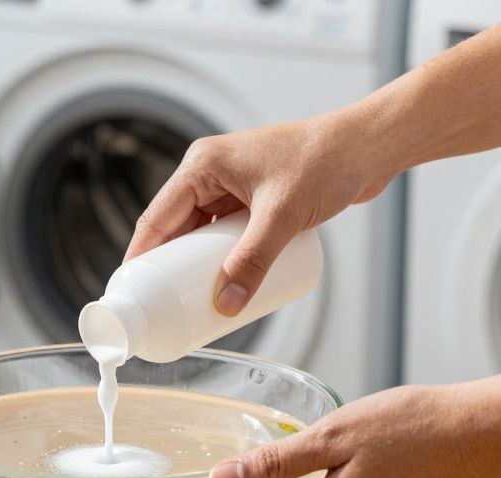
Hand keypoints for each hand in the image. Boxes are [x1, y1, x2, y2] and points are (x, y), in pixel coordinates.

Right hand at [125, 113, 397, 315]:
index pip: (157, 218)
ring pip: (200, 234)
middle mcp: (211, 173)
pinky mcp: (253, 198)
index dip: (141, 258)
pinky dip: (220, 258)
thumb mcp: (282, 216)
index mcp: (203, 165)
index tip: (132, 293)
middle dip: (168, 268)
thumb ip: (252, 261)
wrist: (368, 146)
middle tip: (163, 307)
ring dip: (195, 265)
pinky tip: (222, 282)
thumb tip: (225, 303)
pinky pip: (224, 234)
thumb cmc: (326, 161)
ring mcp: (232, 186)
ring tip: (192, 302)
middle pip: (175, 229)